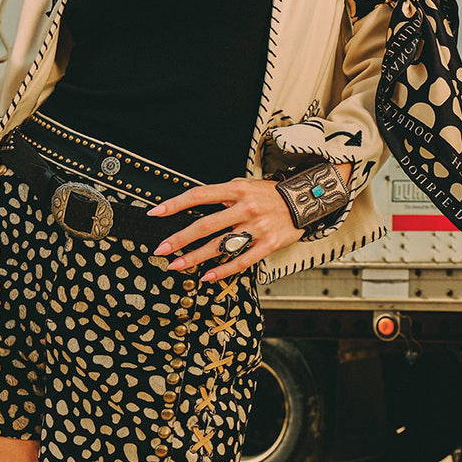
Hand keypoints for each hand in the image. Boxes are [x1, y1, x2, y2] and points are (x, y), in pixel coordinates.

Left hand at [148, 178, 303, 282]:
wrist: (306, 200)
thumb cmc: (271, 194)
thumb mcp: (246, 185)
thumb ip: (223, 194)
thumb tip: (195, 204)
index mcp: (237, 189)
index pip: (199, 195)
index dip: (175, 204)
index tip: (155, 213)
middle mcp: (245, 208)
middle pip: (205, 225)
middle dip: (179, 239)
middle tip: (161, 249)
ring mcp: (257, 227)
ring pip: (220, 246)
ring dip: (195, 258)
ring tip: (176, 266)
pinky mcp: (268, 244)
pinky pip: (241, 261)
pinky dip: (222, 271)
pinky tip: (206, 276)